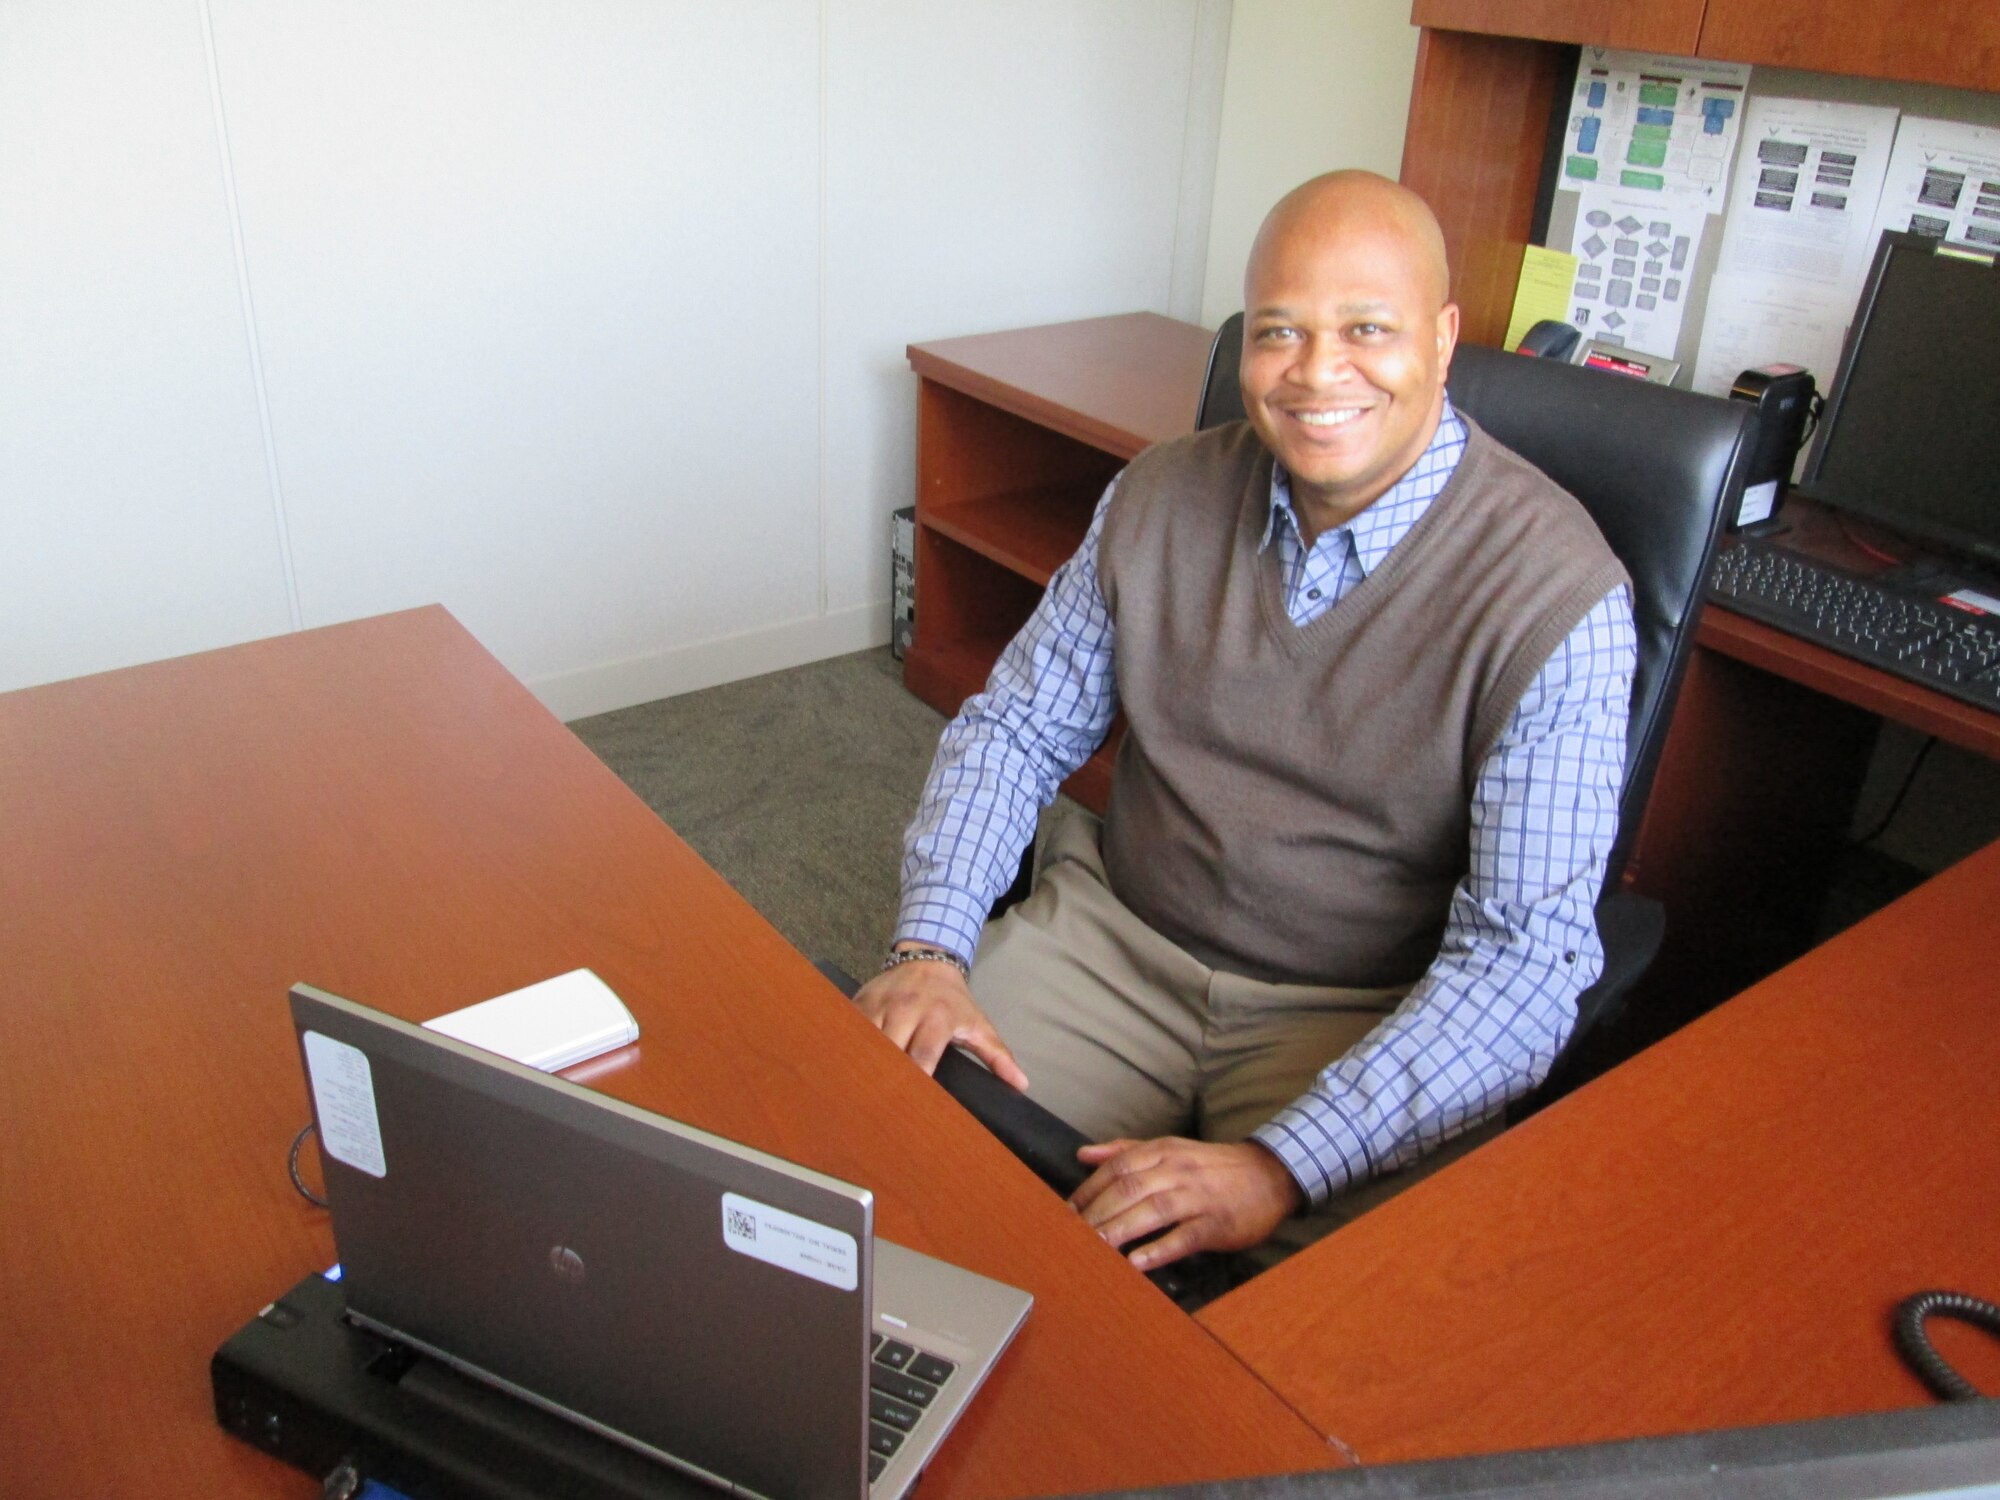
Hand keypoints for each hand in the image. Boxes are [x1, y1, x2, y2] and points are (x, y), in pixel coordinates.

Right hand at [853, 950, 1027, 1090]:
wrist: (929, 959)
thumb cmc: (954, 1000)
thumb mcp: (979, 1024)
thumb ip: (997, 1055)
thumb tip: (1021, 1084)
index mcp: (937, 1017)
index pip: (923, 1055)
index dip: (917, 1081)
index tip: (913, 1107)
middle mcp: (906, 1009)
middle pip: (890, 1050)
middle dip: (885, 1077)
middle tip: (881, 1107)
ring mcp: (880, 1004)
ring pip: (864, 1040)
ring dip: (863, 1065)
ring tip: (860, 1093)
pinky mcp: (860, 1000)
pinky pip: (849, 1028)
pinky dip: (847, 1048)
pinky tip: (844, 1070)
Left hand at [1070, 1136, 1301, 1271]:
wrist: (1269, 1175)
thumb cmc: (1212, 1167)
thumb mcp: (1171, 1149)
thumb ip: (1126, 1151)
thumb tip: (1084, 1155)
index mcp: (1164, 1151)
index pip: (1118, 1166)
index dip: (1089, 1189)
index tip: (1065, 1212)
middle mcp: (1178, 1170)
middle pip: (1130, 1187)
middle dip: (1097, 1211)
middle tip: (1071, 1235)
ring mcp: (1198, 1197)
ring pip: (1153, 1210)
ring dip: (1120, 1229)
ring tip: (1094, 1248)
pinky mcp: (1216, 1224)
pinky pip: (1184, 1237)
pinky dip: (1158, 1249)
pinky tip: (1137, 1263)